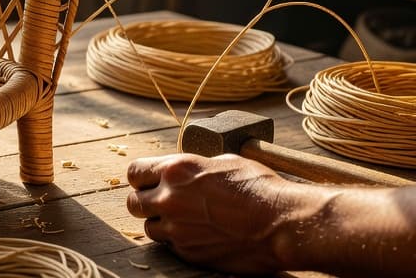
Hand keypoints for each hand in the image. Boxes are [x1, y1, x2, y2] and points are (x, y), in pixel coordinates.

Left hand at [126, 153, 313, 273]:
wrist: (281, 223)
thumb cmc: (259, 188)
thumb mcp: (222, 162)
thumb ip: (193, 168)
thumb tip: (183, 172)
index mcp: (176, 170)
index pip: (134, 173)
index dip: (141, 177)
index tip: (149, 180)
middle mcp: (170, 199)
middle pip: (134, 203)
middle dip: (145, 201)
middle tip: (163, 202)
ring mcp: (178, 229)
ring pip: (150, 227)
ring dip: (161, 223)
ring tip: (185, 219)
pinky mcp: (189, 253)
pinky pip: (170, 246)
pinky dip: (178, 240)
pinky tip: (199, 233)